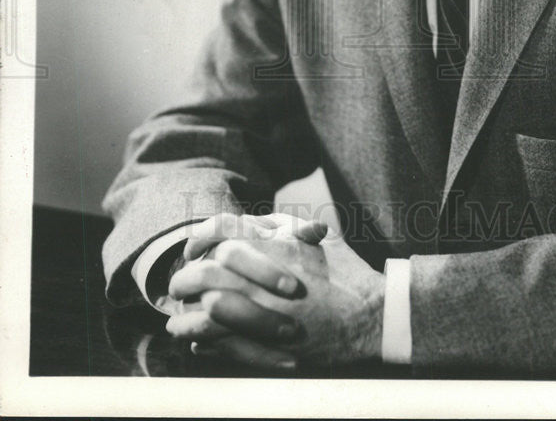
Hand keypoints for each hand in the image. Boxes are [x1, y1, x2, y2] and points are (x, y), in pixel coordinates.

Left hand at [167, 216, 385, 369]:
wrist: (367, 315)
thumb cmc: (343, 271)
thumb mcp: (315, 235)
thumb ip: (278, 224)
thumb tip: (247, 222)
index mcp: (273, 244)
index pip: (221, 229)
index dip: (200, 237)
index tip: (193, 250)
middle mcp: (261, 276)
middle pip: (204, 272)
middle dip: (184, 279)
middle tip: (178, 286)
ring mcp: (261, 312)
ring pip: (204, 313)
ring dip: (185, 319)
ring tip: (176, 323)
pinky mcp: (265, 344)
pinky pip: (221, 345)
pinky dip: (203, 344)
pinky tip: (197, 344)